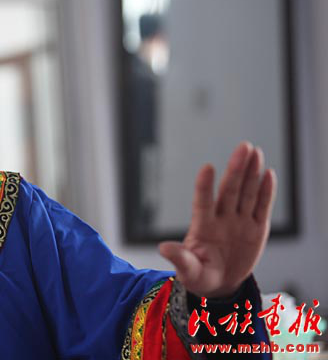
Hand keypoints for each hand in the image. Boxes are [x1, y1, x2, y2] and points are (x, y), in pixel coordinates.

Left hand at [158, 141, 276, 297]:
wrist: (219, 284)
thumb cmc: (199, 276)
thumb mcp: (188, 271)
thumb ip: (180, 259)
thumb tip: (163, 248)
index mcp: (203, 227)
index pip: (203, 202)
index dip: (205, 186)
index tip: (207, 167)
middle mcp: (221, 219)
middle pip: (230, 190)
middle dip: (236, 169)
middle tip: (243, 147)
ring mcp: (239, 222)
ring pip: (247, 193)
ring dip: (251, 173)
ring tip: (254, 152)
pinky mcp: (256, 229)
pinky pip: (262, 207)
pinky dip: (266, 192)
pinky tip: (268, 173)